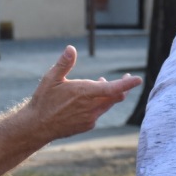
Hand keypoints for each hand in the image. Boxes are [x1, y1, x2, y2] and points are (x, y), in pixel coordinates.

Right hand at [25, 46, 141, 141]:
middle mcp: (91, 108)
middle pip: (115, 97)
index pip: (112, 89)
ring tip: (101, 83)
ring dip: (108, 94)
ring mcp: (90, 118)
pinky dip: (100, 104)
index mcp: (84, 93)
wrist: (37, 127)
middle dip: (122, 87)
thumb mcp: (51, 79)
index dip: (126, 84)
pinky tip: (91, 99)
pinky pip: (99, 112)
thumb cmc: (44, 100)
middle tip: (126, 77)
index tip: (138, 79)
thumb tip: (71, 48)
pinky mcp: (87, 125)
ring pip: (107, 105)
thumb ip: (64, 64)